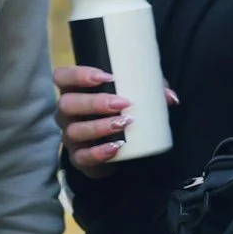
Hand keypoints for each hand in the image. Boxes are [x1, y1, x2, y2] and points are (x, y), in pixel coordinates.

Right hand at [53, 66, 176, 178]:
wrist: (118, 148)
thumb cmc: (120, 112)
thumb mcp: (135, 96)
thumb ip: (152, 91)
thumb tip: (170, 97)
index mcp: (74, 91)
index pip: (62, 77)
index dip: (79, 74)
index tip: (107, 76)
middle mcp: (66, 114)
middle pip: (66, 103)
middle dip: (94, 102)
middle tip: (122, 103)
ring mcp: (70, 137)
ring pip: (74, 130)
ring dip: (99, 126)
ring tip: (122, 124)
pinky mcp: (78, 159)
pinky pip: (82, 156)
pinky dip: (99, 152)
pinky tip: (116, 147)